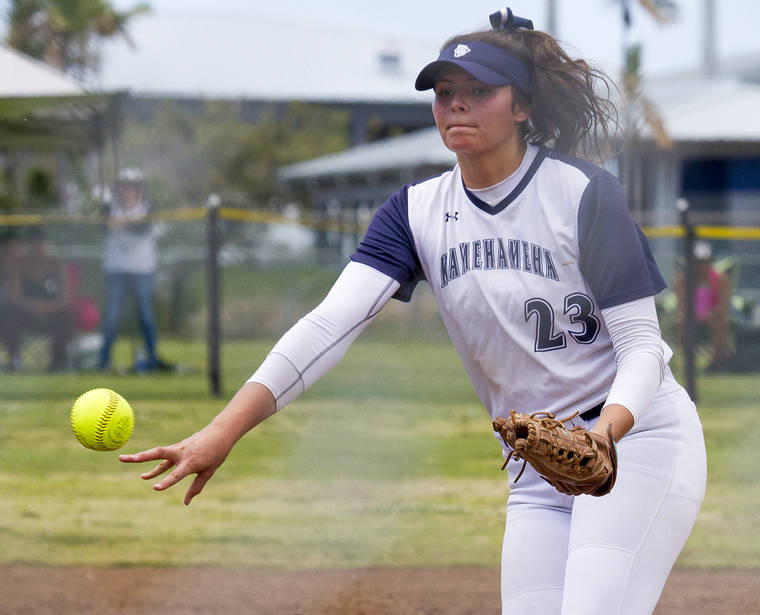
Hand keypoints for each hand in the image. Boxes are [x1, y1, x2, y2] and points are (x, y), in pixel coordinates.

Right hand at [119, 423, 234, 504]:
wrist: (220, 433)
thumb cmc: (216, 453)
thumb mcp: (209, 471)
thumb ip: (196, 486)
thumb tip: (186, 503)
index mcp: (191, 462)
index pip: (176, 474)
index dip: (166, 482)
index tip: (155, 488)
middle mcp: (181, 454)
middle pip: (157, 454)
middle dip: (140, 457)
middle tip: (123, 458)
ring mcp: (178, 449)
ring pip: (157, 453)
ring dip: (140, 457)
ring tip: (123, 460)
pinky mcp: (177, 447)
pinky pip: (164, 457)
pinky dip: (156, 465)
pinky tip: (147, 474)